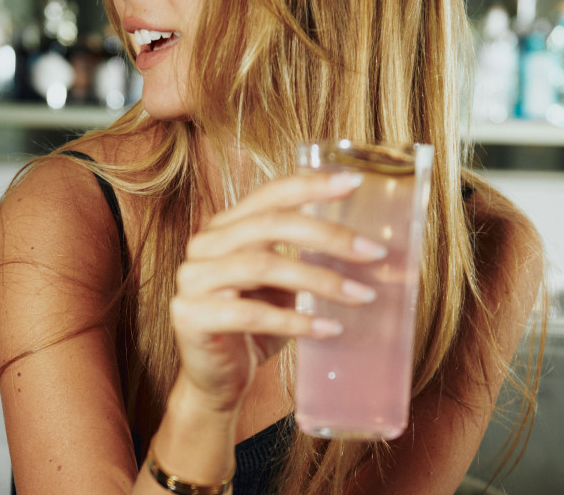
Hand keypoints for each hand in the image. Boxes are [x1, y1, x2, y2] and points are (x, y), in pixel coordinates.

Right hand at [170, 171, 387, 413]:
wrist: (216, 380)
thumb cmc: (254, 327)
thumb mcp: (282, 285)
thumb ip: (304, 258)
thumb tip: (365, 249)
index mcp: (226, 226)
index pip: (270, 194)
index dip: (311, 185)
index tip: (355, 183)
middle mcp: (205, 244)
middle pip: (270, 224)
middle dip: (327, 235)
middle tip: (372, 253)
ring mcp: (192, 278)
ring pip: (262, 266)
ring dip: (319, 280)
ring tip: (361, 296)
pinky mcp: (190, 316)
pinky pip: (250, 313)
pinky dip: (295, 320)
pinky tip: (329, 329)